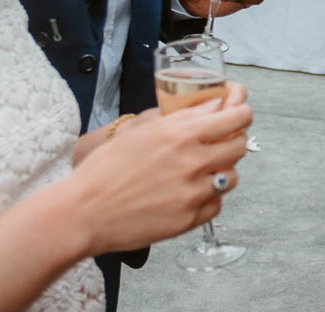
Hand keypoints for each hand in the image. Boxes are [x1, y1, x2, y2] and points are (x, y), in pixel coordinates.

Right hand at [64, 85, 252, 255]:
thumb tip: (215, 105)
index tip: (239, 112)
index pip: (237, 116)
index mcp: (181, 133)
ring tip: (200, 171)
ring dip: (222, 170)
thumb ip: (183, 117)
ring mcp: (193, 192)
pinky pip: (216, 205)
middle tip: (219, 142)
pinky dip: (208, 199)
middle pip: (240, 145)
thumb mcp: (142, 130)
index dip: (242, 112)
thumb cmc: (105, 169)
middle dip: (233, 140)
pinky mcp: (189, 219)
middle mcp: (193, 161)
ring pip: (232, 176)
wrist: (82, 212)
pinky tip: (189, 194)